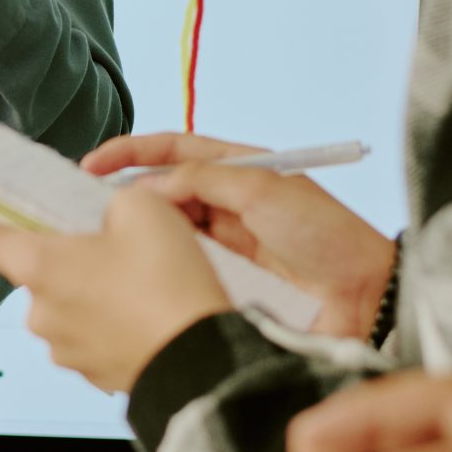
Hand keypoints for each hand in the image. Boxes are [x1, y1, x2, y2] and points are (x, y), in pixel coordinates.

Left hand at [0, 182, 231, 394]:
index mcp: (37, 265)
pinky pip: (97, 327)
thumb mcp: (144, 208)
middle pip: (41, 261)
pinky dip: (118, 312)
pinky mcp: (94, 371)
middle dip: (71, 246)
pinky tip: (154, 305)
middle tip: (121, 235)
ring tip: (151, 276)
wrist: (209, 366)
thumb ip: (108, 202)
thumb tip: (101, 225)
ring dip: (100, 281)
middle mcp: (39, 309)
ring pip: (74, 295)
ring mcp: (65, 346)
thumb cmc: (172, 285)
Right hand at [86, 134, 394, 338]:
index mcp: (240, 172)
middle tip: (86, 211)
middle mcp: (227, 208)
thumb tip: (148, 186)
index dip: (131, 153)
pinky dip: (159, 273)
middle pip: (164, 195)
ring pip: (168, 236)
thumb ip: (203, 180)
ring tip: (102, 244)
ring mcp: (224, 250)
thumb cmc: (326, 235)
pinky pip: (182, 274)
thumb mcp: (263, 190)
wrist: (365, 299)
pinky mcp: (224, 287)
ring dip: (139, 238)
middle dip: (126, 199)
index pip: (174, 152)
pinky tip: (134, 278)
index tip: (91, 164)